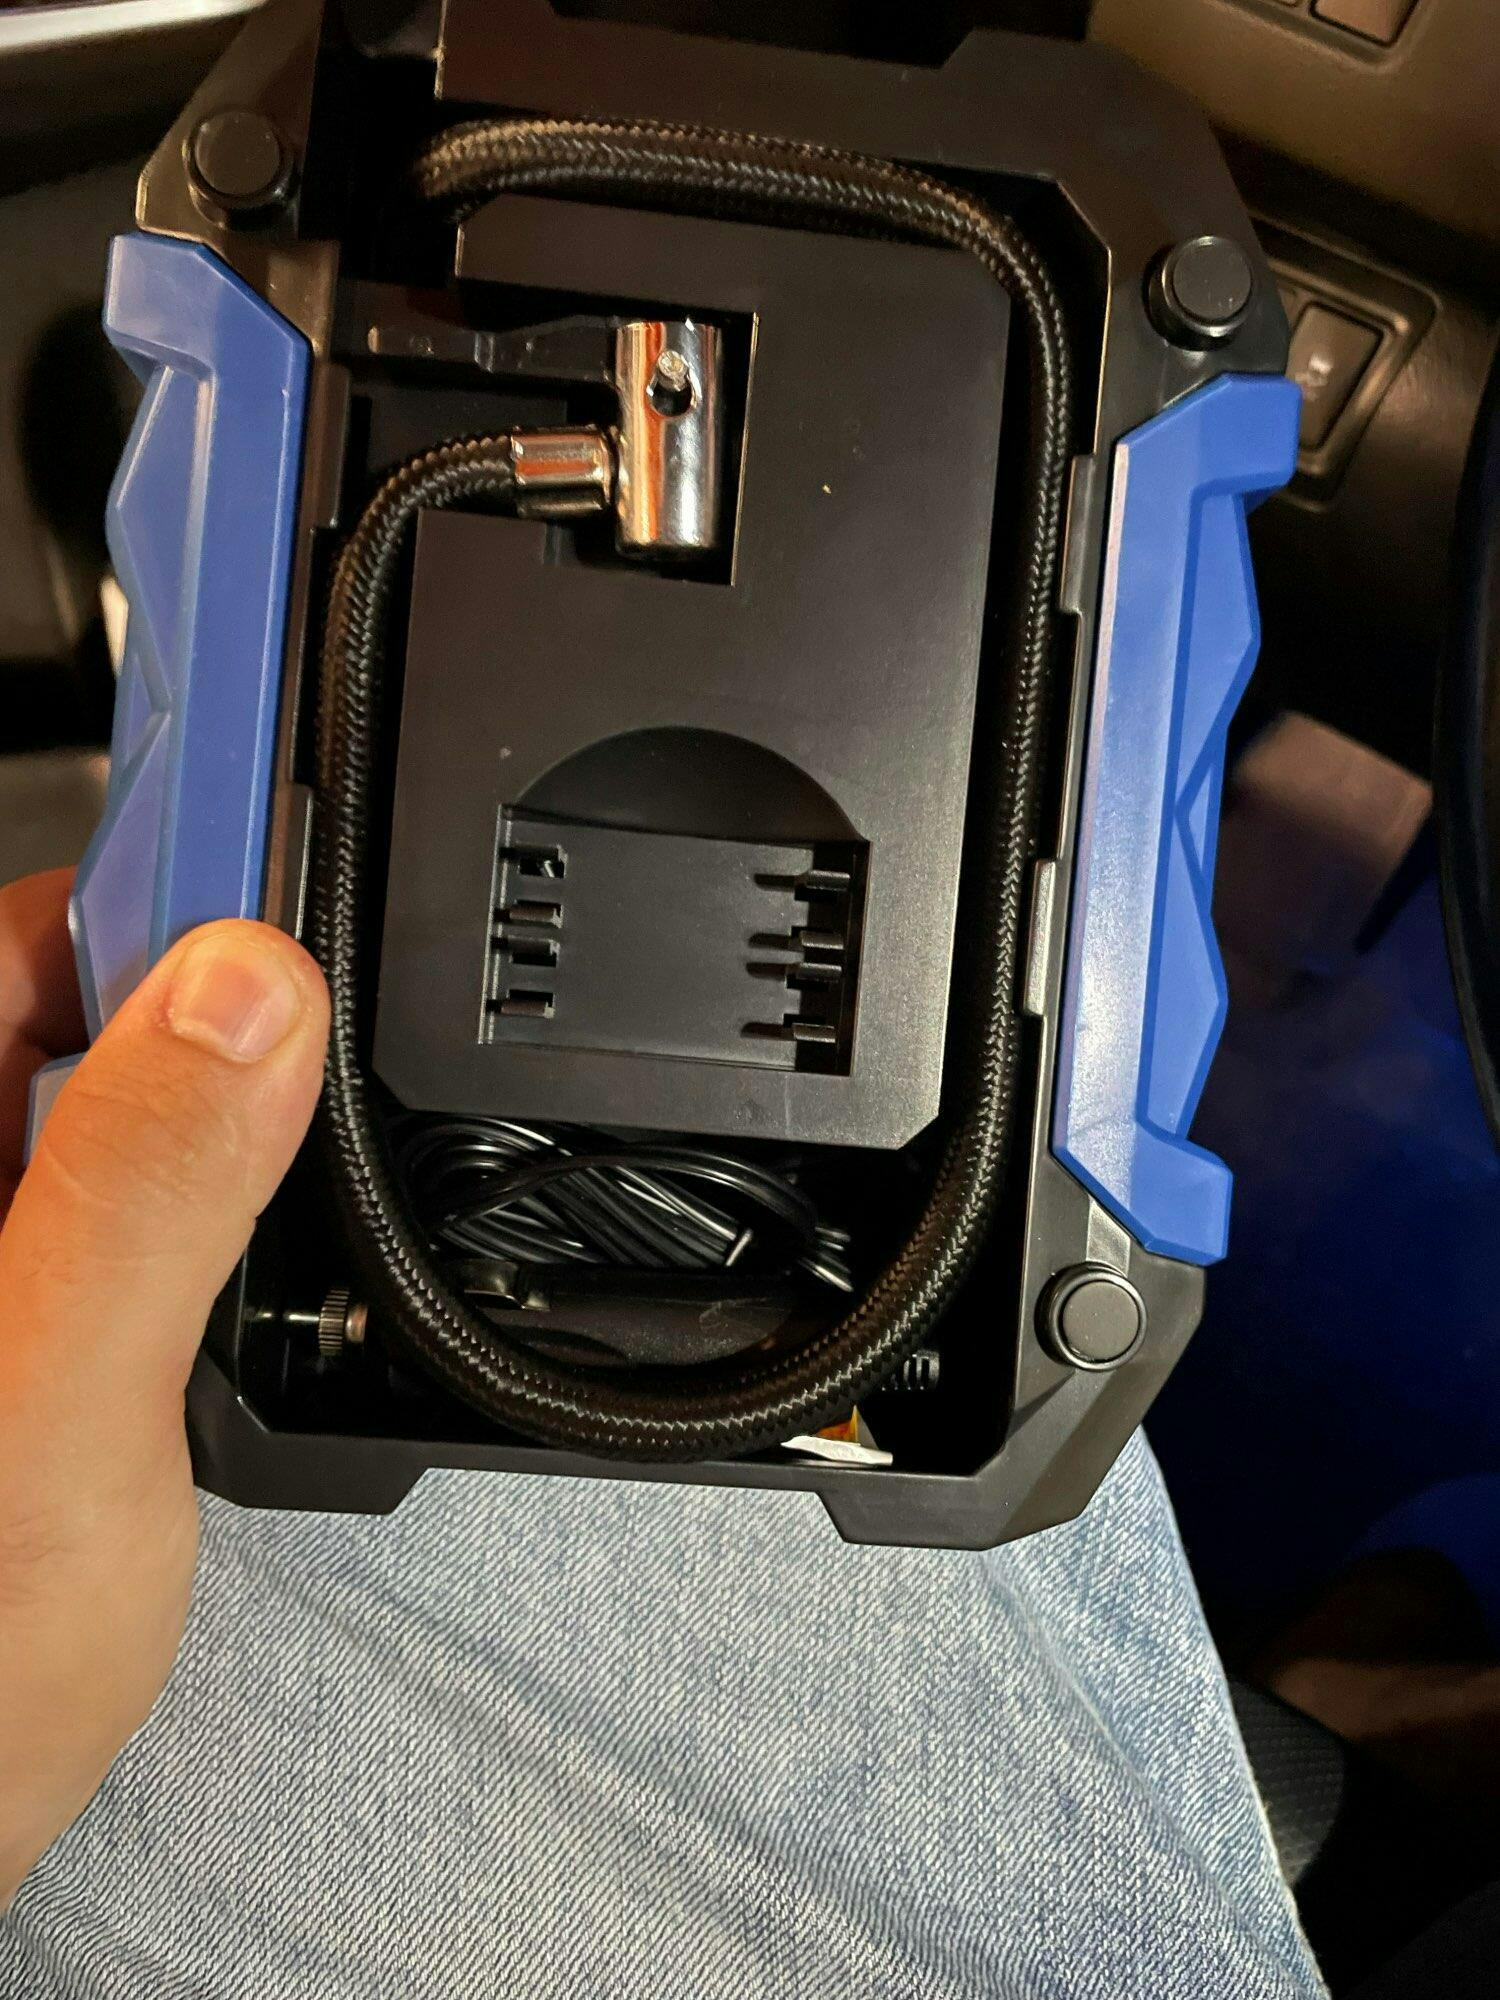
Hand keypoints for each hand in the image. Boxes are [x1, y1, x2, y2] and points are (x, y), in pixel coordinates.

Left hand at [0, 870, 327, 1903]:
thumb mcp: (51, 1406)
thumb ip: (145, 1187)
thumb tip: (248, 986)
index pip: (27, 924)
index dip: (169, 858)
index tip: (304, 784)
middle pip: (94, 984)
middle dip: (223, 1002)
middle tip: (308, 1084)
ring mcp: (5, 1231)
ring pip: (139, 1082)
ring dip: (237, 1097)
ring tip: (274, 1205)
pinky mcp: (51, 1289)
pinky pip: (155, 1176)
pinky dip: (230, 1181)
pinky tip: (255, 1260)